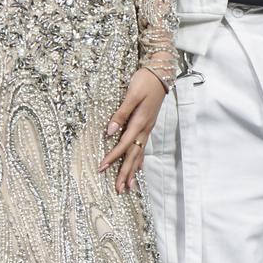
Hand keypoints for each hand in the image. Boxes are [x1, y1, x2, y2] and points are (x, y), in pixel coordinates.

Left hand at [99, 68, 166, 192]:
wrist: (161, 73)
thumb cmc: (144, 81)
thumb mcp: (131, 95)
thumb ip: (121, 114)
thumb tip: (109, 131)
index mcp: (140, 122)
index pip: (123, 144)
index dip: (112, 157)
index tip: (101, 168)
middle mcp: (145, 128)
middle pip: (133, 155)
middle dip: (125, 172)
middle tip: (119, 189)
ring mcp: (148, 128)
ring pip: (139, 154)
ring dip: (133, 170)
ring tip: (129, 185)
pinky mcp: (148, 125)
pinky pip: (143, 147)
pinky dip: (140, 160)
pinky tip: (138, 167)